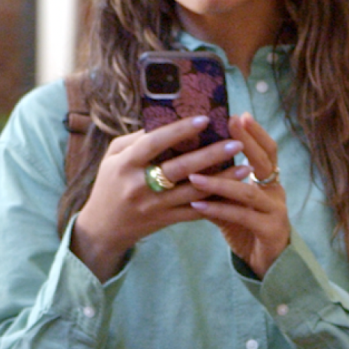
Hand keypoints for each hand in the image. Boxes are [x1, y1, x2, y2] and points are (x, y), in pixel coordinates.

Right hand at [72, 115, 243, 280]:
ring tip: (245, 166)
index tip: (205, 119)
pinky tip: (235, 191)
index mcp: (125, 164)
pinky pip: (195, 211)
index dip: (179, 130)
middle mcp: (139, 185)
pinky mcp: (165, 221)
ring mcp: (154, 205)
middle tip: (236, 142)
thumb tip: (167, 120)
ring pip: (193, 191)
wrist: (103, 229)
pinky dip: (216, 201)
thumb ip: (137, 139)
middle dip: (210, 154)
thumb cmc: (110, 184)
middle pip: (179, 168)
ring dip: (222, 179)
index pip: (154, 143)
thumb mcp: (113, 157)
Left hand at [187, 112, 290, 277]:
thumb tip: (188, 160)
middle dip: (247, 141)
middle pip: (265, 161)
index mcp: (269, 181)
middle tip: (230, 124)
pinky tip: (197, 206)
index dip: (256, 133)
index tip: (239, 114)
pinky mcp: (269, 231)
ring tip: (194, 174)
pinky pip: (242, 216)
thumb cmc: (246, 229)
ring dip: (220, 181)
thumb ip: (217, 183)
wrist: (268, 264)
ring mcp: (275, 211)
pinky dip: (218, 209)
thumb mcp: (231, 202)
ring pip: (248, 191)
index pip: (267, 150)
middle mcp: (276, 191)